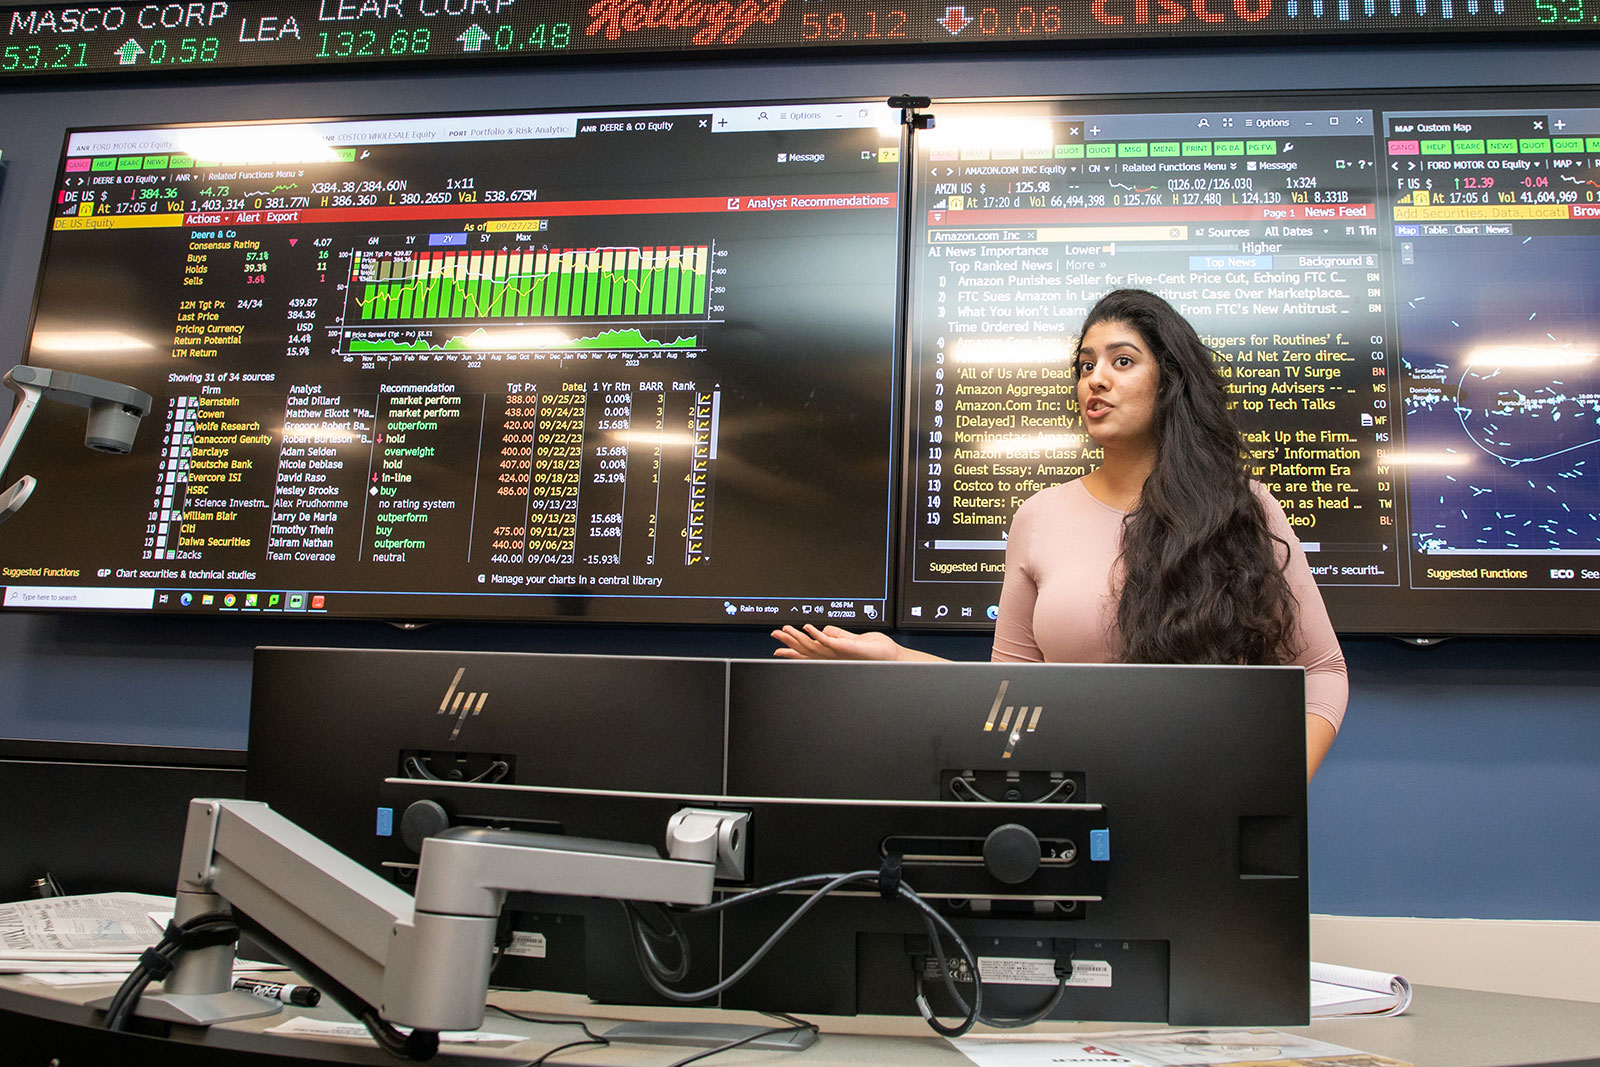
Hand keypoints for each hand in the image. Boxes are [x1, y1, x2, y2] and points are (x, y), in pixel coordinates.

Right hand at [770, 623, 906, 660]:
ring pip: (813, 647)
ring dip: (798, 638)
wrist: (895, 660)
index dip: (792, 651)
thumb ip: (839, 636)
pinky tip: (808, 628)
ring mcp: (840, 653)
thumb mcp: (854, 640)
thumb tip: (824, 630)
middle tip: (775, 634)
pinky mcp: (847, 649)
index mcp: (834, 654)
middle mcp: (834, 656)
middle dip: (789, 642)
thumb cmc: (879, 652)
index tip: (777, 649)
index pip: (809, 652)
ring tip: (785, 630)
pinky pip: (829, 642)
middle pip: (806, 649)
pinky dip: (817, 635)